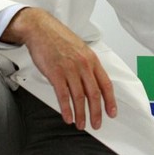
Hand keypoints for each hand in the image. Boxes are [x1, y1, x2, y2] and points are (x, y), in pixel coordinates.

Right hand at [1, 7, 116, 129]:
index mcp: (92, 60)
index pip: (106, 83)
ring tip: (81, 124)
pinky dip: (66, 109)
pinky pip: (63, 95)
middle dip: (96, 112)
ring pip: (80, 97)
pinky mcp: (55, 74)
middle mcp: (83, 65)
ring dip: (81, 114)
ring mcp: (70, 70)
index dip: (110, 100)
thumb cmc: (60, 39)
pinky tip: (68, 117)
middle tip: (97, 124)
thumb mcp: (81, 49)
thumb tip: (93, 81)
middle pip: (94, 94)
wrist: (41, 29)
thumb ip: (87, 65)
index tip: (112, 112)